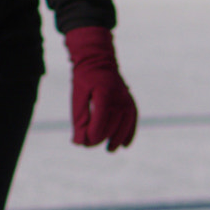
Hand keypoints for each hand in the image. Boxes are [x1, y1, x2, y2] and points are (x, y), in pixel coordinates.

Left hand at [64, 26, 137, 151]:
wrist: (98, 60)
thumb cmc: (84, 79)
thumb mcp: (77, 97)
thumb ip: (79, 119)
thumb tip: (79, 142)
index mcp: (104, 95)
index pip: (100, 123)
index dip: (91, 136)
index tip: (82, 142)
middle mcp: (119, 98)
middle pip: (112, 126)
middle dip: (100, 138)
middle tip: (88, 145)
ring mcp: (127, 99)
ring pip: (124, 125)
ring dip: (117, 139)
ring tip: (110, 150)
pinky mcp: (130, 101)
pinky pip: (132, 120)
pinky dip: (129, 133)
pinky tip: (125, 144)